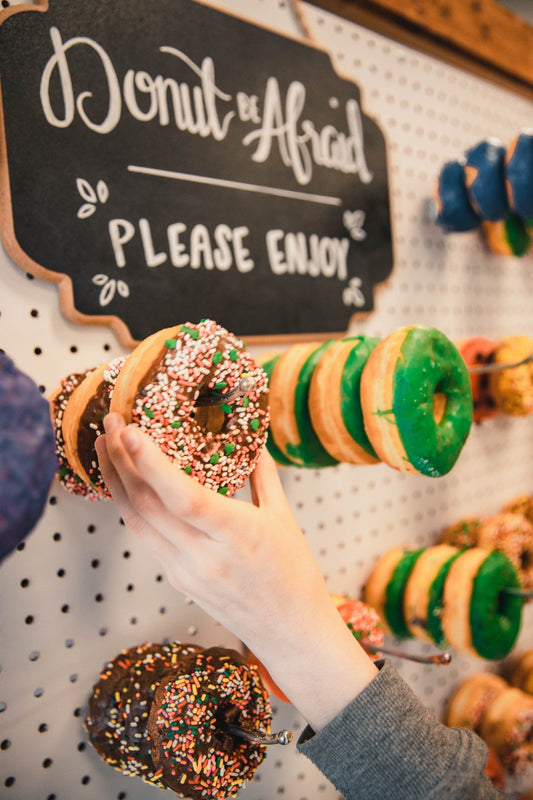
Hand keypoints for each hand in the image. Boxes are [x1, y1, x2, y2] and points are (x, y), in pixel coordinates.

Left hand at [96, 413, 376, 729]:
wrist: (290, 632)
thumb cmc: (294, 576)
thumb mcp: (285, 518)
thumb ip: (264, 476)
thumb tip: (253, 439)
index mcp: (236, 535)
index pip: (183, 497)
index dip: (150, 464)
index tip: (130, 431)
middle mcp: (203, 557)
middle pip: (147, 505)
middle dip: (121, 460)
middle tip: (111, 422)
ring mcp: (184, 572)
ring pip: (136, 521)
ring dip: (116, 481)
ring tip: (105, 446)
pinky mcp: (176, 579)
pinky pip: (145, 536)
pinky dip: (130, 505)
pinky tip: (126, 483)